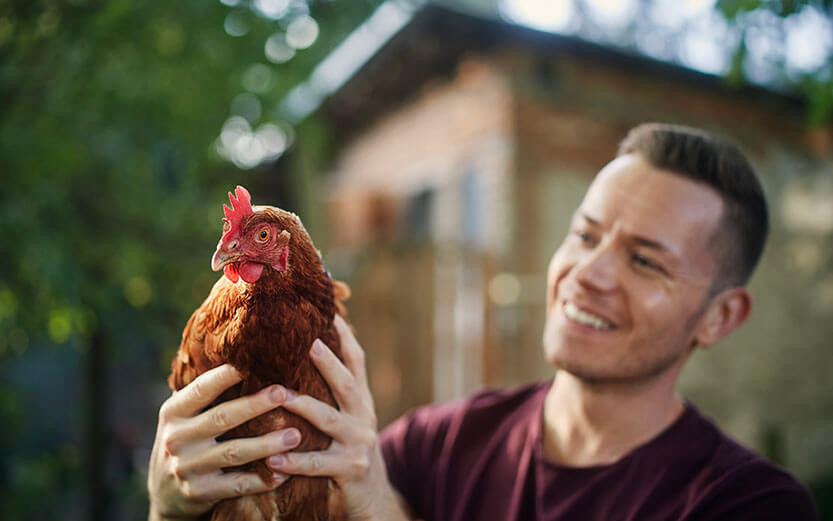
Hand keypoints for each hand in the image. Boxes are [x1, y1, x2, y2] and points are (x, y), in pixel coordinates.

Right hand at [147, 364, 300, 520]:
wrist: (165, 493)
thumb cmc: (187, 439)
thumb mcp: (184, 415)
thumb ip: (207, 393)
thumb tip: (246, 353)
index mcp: (173, 412)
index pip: (201, 389)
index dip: (225, 376)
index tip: (252, 361)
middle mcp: (177, 438)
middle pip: (222, 417)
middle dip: (255, 405)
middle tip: (284, 393)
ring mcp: (187, 467)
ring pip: (234, 452)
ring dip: (267, 444)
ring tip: (296, 435)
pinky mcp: (200, 493)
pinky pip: (237, 485)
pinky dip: (263, 479)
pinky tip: (286, 471)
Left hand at [265, 315, 411, 520]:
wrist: (374, 502)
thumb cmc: (348, 454)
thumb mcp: (347, 421)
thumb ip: (331, 395)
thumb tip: (304, 355)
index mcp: (361, 401)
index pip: (356, 360)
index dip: (343, 335)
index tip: (328, 309)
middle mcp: (363, 417)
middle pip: (346, 382)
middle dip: (327, 360)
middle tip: (305, 340)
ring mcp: (359, 443)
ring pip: (328, 419)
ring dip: (303, 405)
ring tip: (279, 395)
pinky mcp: (350, 470)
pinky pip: (317, 464)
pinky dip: (294, 461)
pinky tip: (272, 458)